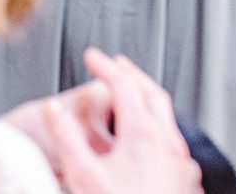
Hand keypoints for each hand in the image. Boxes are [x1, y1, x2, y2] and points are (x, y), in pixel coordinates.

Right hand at [11, 51, 198, 193]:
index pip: (124, 85)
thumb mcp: (82, 175)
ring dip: (146, 95)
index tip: (91, 57)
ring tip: (131, 92)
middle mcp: (167, 143)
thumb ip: (66, 137)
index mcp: (142, 134)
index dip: (105, 66)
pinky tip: (150, 133)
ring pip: (166, 115)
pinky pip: (173, 137)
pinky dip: (157, 120)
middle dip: (130, 73)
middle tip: (113, 64)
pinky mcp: (182, 178)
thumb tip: (53, 109)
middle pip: (152, 92)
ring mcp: (179, 161)